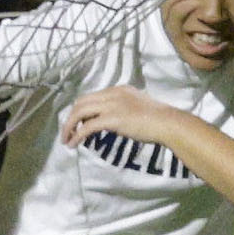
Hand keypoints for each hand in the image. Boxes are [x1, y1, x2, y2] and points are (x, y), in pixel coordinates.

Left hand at [64, 84, 179, 149]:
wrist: (167, 123)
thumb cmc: (157, 119)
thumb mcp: (138, 106)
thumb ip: (124, 108)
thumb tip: (113, 120)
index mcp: (118, 89)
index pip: (91, 97)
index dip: (81, 110)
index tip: (77, 123)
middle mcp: (112, 94)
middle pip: (81, 102)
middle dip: (71, 118)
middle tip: (67, 132)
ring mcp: (112, 105)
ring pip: (80, 112)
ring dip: (69, 126)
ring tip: (66, 139)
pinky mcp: (112, 119)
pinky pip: (88, 127)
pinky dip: (77, 135)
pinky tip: (73, 144)